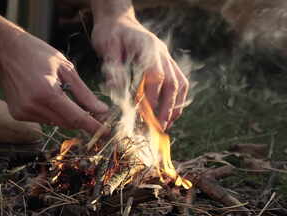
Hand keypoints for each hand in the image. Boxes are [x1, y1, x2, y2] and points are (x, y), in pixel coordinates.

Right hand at [0, 11, 108, 133]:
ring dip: (65, 115)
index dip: (93, 126)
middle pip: (66, 123)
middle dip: (81, 120)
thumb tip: (101, 110)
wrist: (6, 51)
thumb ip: (84, 93)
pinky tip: (46, 96)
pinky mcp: (17, 115)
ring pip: (55, 123)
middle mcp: (33, 106)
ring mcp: (23, 112)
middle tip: (93, 112)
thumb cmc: (37, 54)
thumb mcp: (66, 68)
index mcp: (47, 92)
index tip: (105, 132)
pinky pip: (43, 120)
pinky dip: (51, 113)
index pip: (76, 117)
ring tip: (62, 94)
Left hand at [92, 14, 188, 129]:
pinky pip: (179, 80)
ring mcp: (166, 56)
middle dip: (167, 107)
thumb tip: (115, 91)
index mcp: (147, 47)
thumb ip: (113, 68)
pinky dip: (177, 98)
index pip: (155, 76)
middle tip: (159, 127)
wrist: (116, 18)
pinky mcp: (165, 61)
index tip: (144, 115)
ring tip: (167, 124)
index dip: (151, 97)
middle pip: (172, 82)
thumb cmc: (109, 32)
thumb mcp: (106, 47)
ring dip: (176, 105)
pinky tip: (169, 112)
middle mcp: (161, 52)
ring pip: (180, 83)